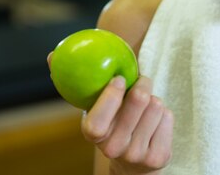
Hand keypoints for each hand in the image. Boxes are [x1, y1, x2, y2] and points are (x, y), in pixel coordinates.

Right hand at [48, 53, 173, 173]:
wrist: (132, 165)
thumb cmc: (109, 122)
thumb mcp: (91, 107)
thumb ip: (76, 82)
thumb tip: (51, 55)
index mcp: (93, 134)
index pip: (98, 122)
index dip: (110, 98)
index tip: (118, 78)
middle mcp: (114, 148)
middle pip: (138, 102)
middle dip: (143, 83)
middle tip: (141, 79)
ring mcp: (137, 155)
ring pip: (156, 106)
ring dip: (154, 99)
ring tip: (146, 104)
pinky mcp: (159, 157)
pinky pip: (168, 118)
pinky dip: (164, 114)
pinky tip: (155, 120)